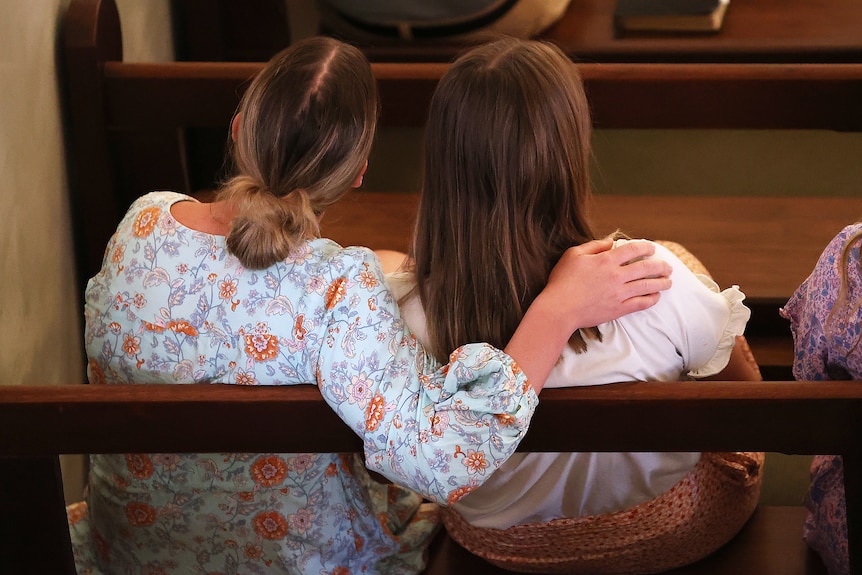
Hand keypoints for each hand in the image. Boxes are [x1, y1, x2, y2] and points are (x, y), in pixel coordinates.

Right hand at [544, 238, 672, 330]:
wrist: (559, 309)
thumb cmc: (562, 280)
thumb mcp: (573, 255)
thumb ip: (594, 246)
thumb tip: (610, 242)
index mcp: (606, 260)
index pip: (633, 250)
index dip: (646, 247)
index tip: (652, 248)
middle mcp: (616, 276)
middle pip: (646, 268)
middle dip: (660, 266)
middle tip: (668, 267)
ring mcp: (619, 294)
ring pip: (647, 286)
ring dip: (661, 283)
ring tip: (669, 281)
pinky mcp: (618, 309)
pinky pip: (641, 304)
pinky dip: (651, 299)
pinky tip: (656, 297)